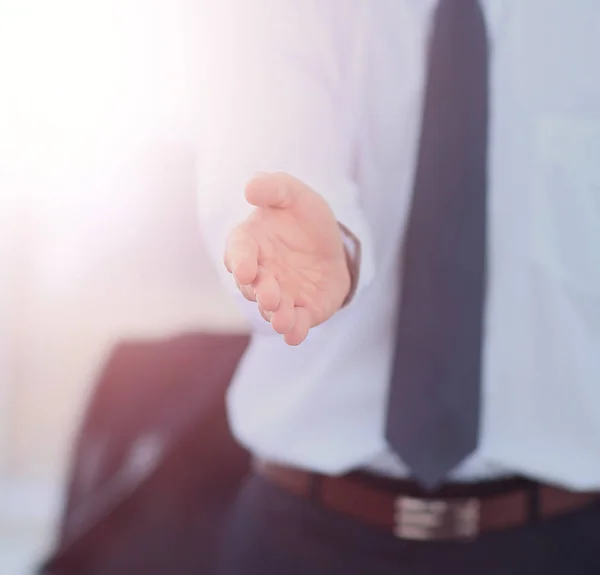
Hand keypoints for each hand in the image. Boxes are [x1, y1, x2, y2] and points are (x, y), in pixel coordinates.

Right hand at [224, 172, 350, 345]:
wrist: (331, 243)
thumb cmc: (303, 216)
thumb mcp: (293, 193)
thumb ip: (273, 188)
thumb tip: (250, 187)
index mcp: (251, 242)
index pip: (238, 251)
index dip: (239, 260)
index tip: (243, 269)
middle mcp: (260, 272)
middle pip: (252, 286)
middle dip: (259, 292)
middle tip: (270, 295)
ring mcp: (279, 294)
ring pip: (271, 309)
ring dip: (275, 315)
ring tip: (282, 320)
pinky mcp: (301, 310)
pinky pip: (295, 323)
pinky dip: (294, 331)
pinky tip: (295, 335)